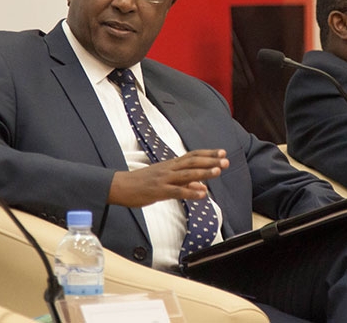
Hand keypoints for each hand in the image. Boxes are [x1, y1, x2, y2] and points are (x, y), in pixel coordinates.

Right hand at [108, 149, 229, 206]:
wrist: (120, 186)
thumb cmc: (142, 183)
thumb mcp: (164, 179)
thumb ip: (184, 182)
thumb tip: (203, 186)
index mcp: (171, 164)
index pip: (193, 155)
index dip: (208, 153)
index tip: (223, 152)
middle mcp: (169, 169)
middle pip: (193, 162)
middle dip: (211, 161)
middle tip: (226, 160)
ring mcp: (164, 179)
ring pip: (187, 174)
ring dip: (204, 172)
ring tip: (218, 171)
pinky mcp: (159, 191)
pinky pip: (177, 191)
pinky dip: (190, 192)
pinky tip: (202, 194)